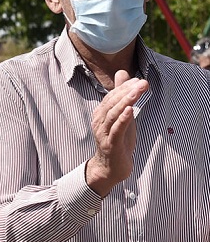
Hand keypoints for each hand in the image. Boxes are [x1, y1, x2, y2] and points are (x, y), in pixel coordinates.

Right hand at [87, 70, 148, 195]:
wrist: (111, 168)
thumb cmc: (117, 141)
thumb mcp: (122, 117)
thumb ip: (122, 97)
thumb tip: (123, 73)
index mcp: (101, 114)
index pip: (111, 97)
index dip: (124, 87)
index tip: (138, 80)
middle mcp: (99, 122)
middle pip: (111, 103)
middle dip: (127, 91)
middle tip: (142, 82)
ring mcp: (103, 133)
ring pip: (113, 114)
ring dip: (126, 101)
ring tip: (137, 92)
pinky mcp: (110, 144)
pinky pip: (116, 129)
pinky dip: (123, 119)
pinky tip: (130, 110)